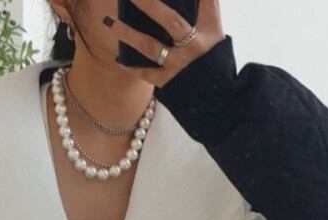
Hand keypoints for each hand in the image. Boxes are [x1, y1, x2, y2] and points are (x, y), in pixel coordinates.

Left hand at [105, 0, 225, 87]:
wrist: (217, 102)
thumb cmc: (213, 63)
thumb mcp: (216, 36)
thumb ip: (206, 11)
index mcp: (209, 30)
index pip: (207, 3)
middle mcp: (194, 46)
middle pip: (171, 21)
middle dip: (150, 5)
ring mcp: (179, 65)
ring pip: (150, 46)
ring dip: (128, 34)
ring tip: (110, 23)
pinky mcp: (169, 82)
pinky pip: (146, 73)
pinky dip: (131, 66)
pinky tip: (118, 58)